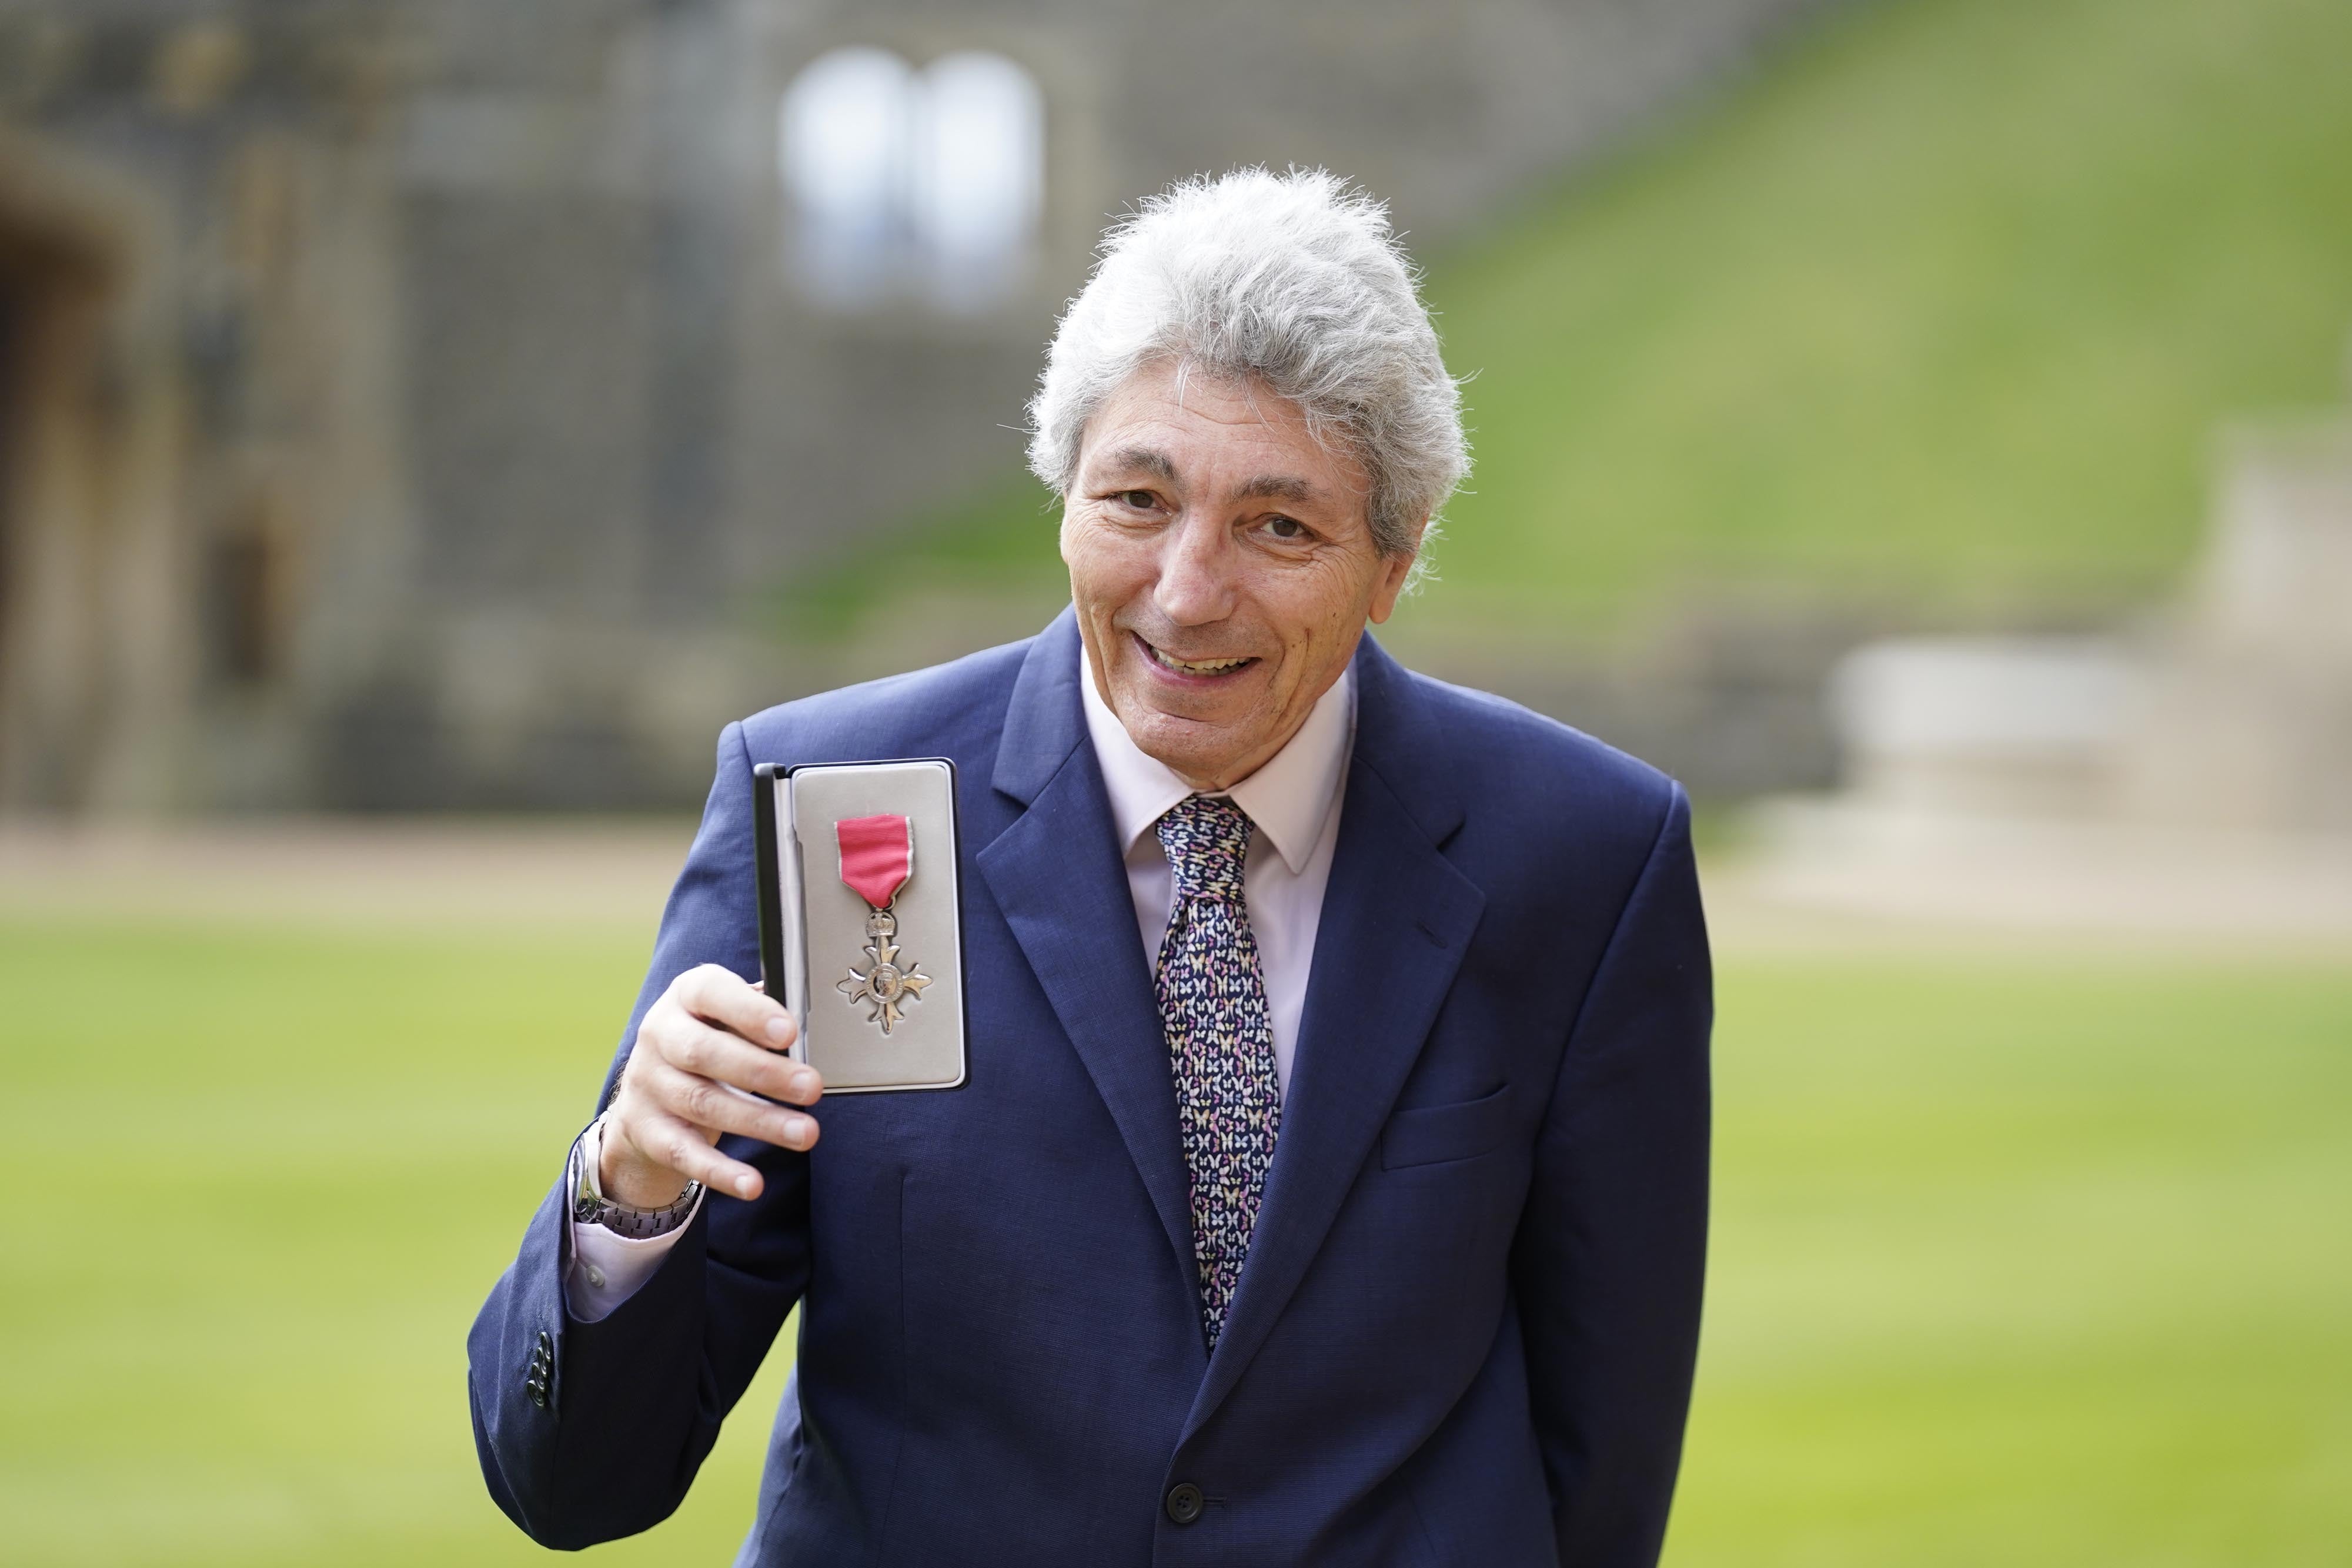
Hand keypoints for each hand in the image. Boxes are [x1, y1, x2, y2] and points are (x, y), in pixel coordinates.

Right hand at [599, 964, 822, 1206]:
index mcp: (686, 995)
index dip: (749, 1012)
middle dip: (763, 1072)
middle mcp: (659, 1034)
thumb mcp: (727, 1016)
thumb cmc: (711, 1041)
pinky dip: (720, 1171)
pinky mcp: (647, 1131)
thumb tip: (816, 1028)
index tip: (790, 1032)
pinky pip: (684, 1154)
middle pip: (705, 1052)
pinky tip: (753, 1184)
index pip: (711, 993)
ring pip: (702, 1103)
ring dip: (759, 1121)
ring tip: (806, 1133)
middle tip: (812, 1088)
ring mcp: (648, 1084)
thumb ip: (761, 1015)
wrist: (647, 1091)